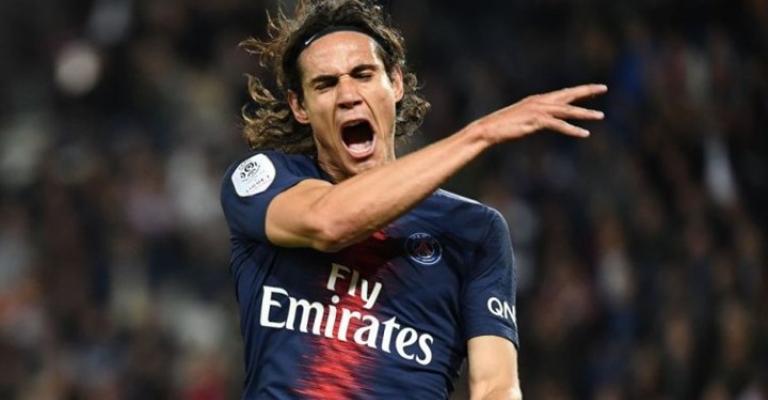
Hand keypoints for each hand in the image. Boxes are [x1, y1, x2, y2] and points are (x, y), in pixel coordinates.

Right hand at [470, 84, 606, 143]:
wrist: (488, 129)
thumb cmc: (502, 126)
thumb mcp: (523, 120)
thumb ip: (536, 119)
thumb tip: (544, 122)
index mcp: (537, 100)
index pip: (563, 93)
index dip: (579, 90)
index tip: (594, 89)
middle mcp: (540, 101)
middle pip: (568, 94)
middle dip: (587, 91)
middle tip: (604, 87)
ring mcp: (538, 110)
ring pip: (567, 110)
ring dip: (585, 113)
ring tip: (601, 116)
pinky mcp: (536, 121)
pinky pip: (559, 125)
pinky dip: (572, 129)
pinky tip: (584, 133)